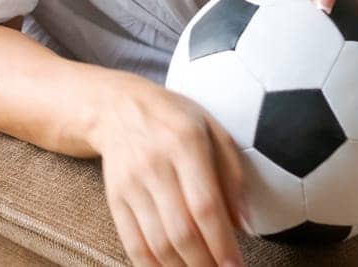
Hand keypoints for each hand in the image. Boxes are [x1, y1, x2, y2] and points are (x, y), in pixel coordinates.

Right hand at [88, 72, 246, 266]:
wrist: (116, 107)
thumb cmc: (174, 118)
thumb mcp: (211, 128)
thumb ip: (232, 173)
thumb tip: (243, 223)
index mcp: (185, 142)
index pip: (205, 205)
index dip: (222, 243)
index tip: (235, 266)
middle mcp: (155, 164)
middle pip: (181, 231)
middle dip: (205, 264)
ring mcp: (131, 183)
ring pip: (157, 243)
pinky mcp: (114, 198)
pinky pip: (133, 243)